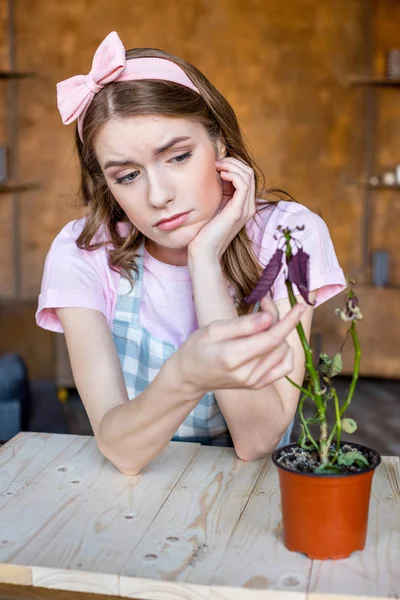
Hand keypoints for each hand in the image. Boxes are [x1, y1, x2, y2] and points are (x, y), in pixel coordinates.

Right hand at [174, 299, 305, 395]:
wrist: (191, 376)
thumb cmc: (198, 348)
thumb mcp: (213, 329)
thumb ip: (243, 325)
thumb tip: (269, 318)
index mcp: (233, 357)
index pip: (271, 338)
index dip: (289, 321)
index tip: (300, 305)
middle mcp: (248, 374)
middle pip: (279, 342)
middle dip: (278, 320)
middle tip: (263, 304)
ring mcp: (255, 382)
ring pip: (284, 353)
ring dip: (280, 334)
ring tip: (263, 323)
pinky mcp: (259, 385)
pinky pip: (284, 366)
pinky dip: (283, 351)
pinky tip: (271, 342)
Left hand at [187, 157, 255, 261]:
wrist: (203, 253)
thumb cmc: (203, 232)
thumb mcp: (212, 207)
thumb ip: (217, 193)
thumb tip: (214, 173)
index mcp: (242, 205)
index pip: (246, 176)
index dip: (232, 165)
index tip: (215, 165)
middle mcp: (248, 206)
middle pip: (249, 172)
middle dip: (232, 162)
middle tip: (216, 163)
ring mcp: (245, 209)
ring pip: (248, 175)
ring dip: (232, 166)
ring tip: (217, 167)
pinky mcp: (238, 212)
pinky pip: (243, 185)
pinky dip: (233, 175)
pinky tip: (221, 176)